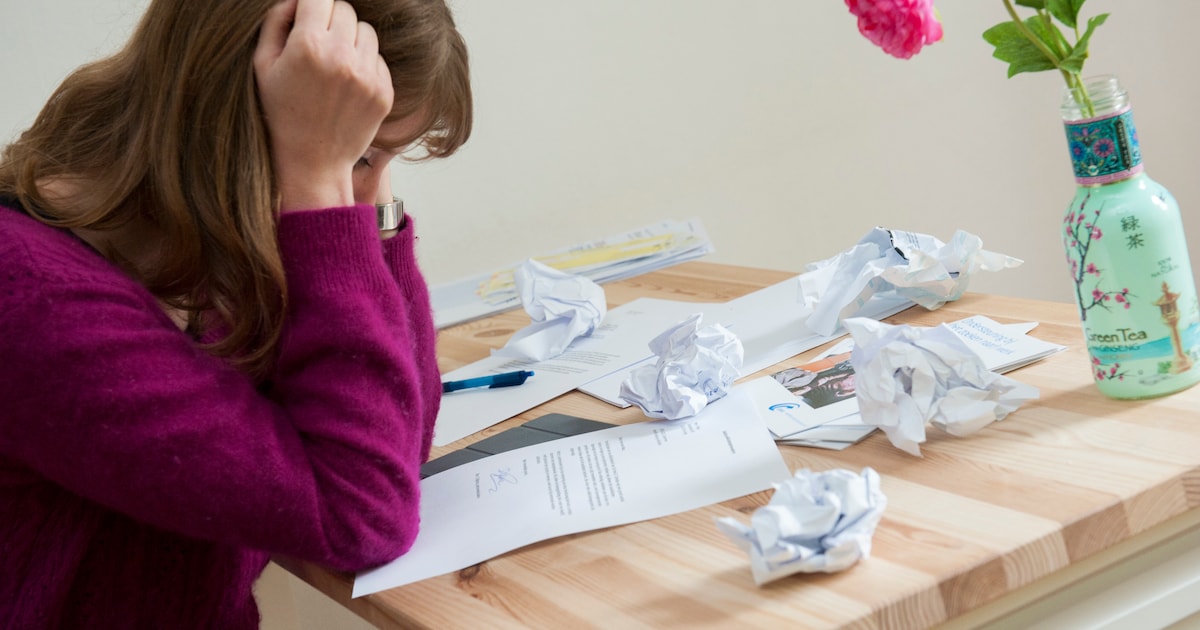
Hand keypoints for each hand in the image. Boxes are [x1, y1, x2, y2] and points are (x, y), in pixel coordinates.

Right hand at [254, 0, 393, 211]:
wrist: (313, 161)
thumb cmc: (281, 112)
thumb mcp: (263, 65)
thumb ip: (276, 22)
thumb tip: (297, 0)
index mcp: (308, 46)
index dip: (311, 7)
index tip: (306, 20)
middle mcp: (342, 57)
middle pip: (345, 9)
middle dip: (330, 20)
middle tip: (319, 43)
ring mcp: (367, 75)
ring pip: (366, 31)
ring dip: (351, 39)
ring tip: (334, 64)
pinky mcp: (384, 91)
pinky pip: (378, 58)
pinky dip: (365, 64)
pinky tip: (347, 84)